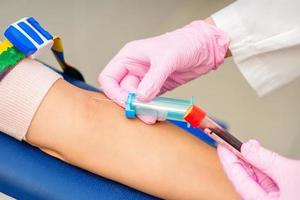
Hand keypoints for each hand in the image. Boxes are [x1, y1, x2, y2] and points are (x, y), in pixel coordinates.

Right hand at [99, 19, 228, 122]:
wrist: (205, 48)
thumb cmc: (184, 43)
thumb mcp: (167, 58)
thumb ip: (153, 79)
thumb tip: (141, 97)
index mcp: (129, 57)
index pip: (109, 78)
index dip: (114, 92)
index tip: (127, 102)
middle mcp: (134, 68)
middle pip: (122, 91)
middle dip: (132, 103)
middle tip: (144, 114)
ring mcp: (146, 79)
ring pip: (137, 99)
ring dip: (143, 108)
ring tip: (153, 115)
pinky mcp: (158, 88)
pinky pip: (150, 101)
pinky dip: (152, 108)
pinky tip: (159, 112)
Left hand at [218, 140, 299, 199]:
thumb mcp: (288, 173)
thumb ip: (266, 160)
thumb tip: (247, 148)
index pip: (237, 179)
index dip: (227, 160)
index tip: (221, 145)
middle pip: (245, 179)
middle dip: (239, 159)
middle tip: (231, 143)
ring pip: (257, 180)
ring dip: (252, 161)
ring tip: (249, 146)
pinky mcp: (284, 196)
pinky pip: (268, 181)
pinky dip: (264, 168)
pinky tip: (261, 156)